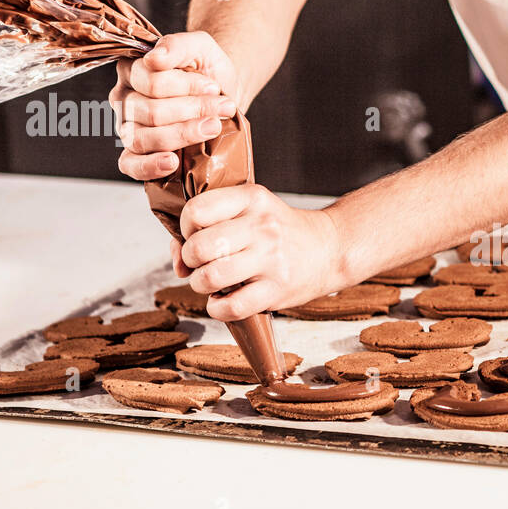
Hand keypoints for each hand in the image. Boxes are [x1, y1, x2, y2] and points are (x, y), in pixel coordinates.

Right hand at [112, 31, 242, 181]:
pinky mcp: (136, 153)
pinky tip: (173, 162)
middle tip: (224, 107)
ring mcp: (127, 128)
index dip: (186, 87)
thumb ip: (178, 45)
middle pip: (151, 112)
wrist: (222, 96)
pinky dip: (150, 166)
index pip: (151, 82)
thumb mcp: (201, 47)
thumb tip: (154, 58)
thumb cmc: (207, 70)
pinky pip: (130, 165)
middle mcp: (124, 99)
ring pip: (143, 138)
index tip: (214, 87)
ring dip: (184, 135)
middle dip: (193, 111)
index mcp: (132, 70)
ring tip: (213, 127)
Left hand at [177, 184, 342, 320]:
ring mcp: (271, 260)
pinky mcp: (277, 290)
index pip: (196, 211)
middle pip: (199, 247)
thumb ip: (210, 225)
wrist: (330, 249)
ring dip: (200, 285)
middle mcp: (262, 227)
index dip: (185, 228)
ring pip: (210, 277)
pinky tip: (223, 301)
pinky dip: (217, 309)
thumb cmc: (282, 231)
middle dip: (189, 260)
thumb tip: (177, 262)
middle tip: (199, 263)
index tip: (195, 235)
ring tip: (210, 282)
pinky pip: (231, 307)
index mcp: (252, 199)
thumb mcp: (252, 211)